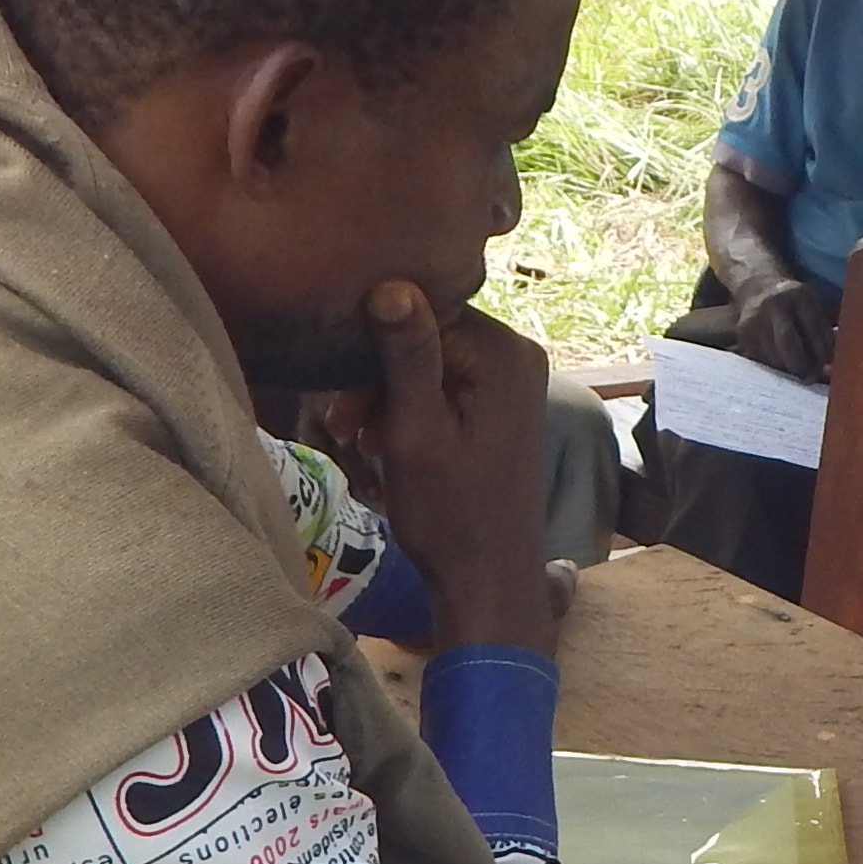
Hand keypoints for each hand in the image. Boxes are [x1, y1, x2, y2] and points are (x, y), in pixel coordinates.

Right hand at [322, 283, 555, 653]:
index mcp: (503, 353)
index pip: (422, 311)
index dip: (374, 349)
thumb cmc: (449, 513)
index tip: (344, 401)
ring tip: (363, 443)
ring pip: (430, 364)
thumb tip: (392, 283)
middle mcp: (518, 356)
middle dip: (379, 378)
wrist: (488, 580)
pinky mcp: (503, 408)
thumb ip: (406, 356)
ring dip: (388, 398)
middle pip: (427, 336)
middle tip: (345, 427)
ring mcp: (514, 383)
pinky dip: (412, 412)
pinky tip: (387, 446)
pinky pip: (446, 388)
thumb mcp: (415, 431)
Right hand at [729, 273, 838, 384]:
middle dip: (801, 365)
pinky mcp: (742, 331)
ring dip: (787, 369)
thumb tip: (829, 369)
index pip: (813, 328)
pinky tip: (781, 362)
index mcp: (799, 295)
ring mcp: (754, 317)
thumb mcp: (814, 308)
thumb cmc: (796, 305)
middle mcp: (774, 303)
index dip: (822, 352)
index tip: (828, 369)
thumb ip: (824, 334)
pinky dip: (773, 366)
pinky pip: (760, 358)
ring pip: (772, 354)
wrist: (759, 288)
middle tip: (810, 378)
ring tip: (798, 371)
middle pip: (787, 341)